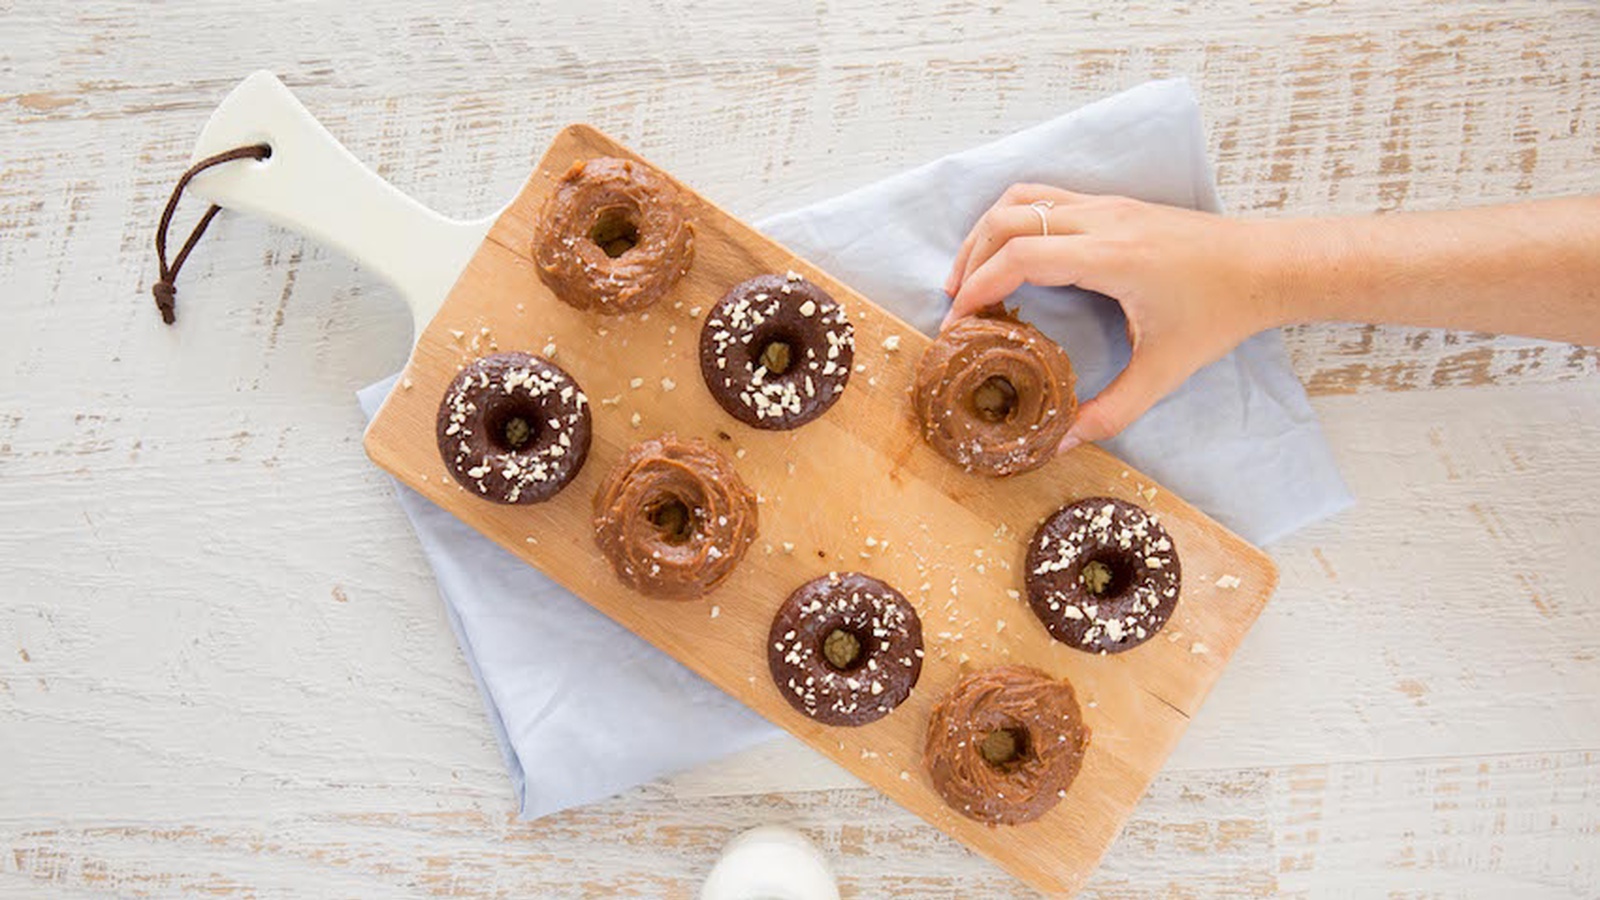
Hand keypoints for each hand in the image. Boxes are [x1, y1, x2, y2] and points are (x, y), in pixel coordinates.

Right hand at [942, 185, 1287, 450]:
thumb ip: (1112, 411)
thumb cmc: (1221, 313)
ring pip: (1021, 198)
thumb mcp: (1166, 371)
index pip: (1021, 255)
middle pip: (1008, 220)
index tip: (959, 322)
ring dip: (986, 234)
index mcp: (1111, 256)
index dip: (979, 286)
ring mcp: (1108, 205)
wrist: (1269, 266)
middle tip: (955, 305)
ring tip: (970, 276)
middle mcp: (1103, 220)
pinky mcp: (1114, 205)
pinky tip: (1010, 255)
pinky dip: (1013, 221)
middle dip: (970, 259)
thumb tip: (1064, 441)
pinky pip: (1044, 197)